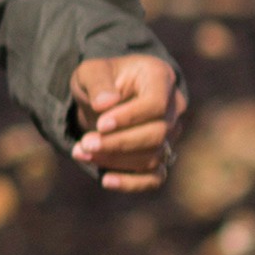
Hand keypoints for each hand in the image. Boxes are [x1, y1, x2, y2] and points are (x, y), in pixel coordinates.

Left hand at [69, 56, 180, 192]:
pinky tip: (106, 181)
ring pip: (153, 156)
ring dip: (115, 160)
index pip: (156, 104)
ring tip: (81, 152)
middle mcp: (173, 106)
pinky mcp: (161, 156)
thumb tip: (105, 104)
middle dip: (118, 142)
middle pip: (156, 133)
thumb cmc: (101, 80)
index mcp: (159, 77)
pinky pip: (155, 177)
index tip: (101, 125)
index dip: (130, 118)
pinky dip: (132, 183)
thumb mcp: (91, 71)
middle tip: (86, 143)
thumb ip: (97, 83)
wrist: (104, 98)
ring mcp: (170, 134)